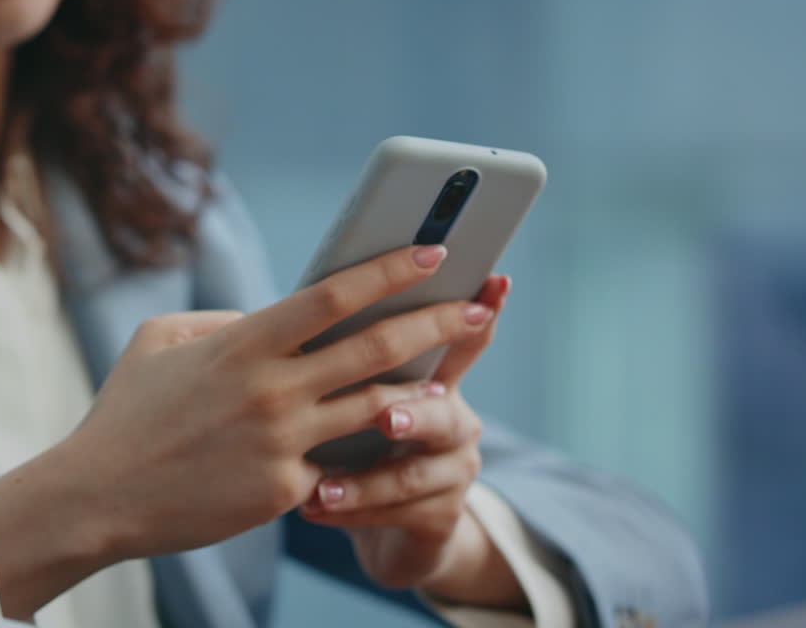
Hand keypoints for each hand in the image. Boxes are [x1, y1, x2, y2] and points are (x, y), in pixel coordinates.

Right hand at [0, 245, 500, 617]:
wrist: (98, 498)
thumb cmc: (127, 413)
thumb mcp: (162, 342)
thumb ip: (223, 324)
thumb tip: (273, 318)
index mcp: (243, 343)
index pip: (333, 295)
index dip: (389, 269)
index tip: (434, 249)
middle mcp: (272, 389)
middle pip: (375, 347)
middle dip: (437, 322)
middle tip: (478, 308)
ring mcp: (283, 443)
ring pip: (377, 409)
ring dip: (426, 391)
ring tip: (455, 381)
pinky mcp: (286, 491)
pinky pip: (344, 465)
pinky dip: (372, 453)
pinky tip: (400, 445)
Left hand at [299, 275, 529, 609]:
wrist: (384, 524)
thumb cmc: (356, 442)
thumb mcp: (354, 398)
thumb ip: (346, 358)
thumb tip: (309, 304)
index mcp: (437, 380)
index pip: (467, 340)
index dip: (484, 312)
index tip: (496, 281)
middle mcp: (456, 421)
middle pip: (442, 411)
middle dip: (413, 414)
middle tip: (384, 417)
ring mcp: (454, 472)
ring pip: (412, 475)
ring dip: (363, 481)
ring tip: (321, 487)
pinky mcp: (440, 517)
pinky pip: (395, 513)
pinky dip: (351, 510)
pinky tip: (312, 506)